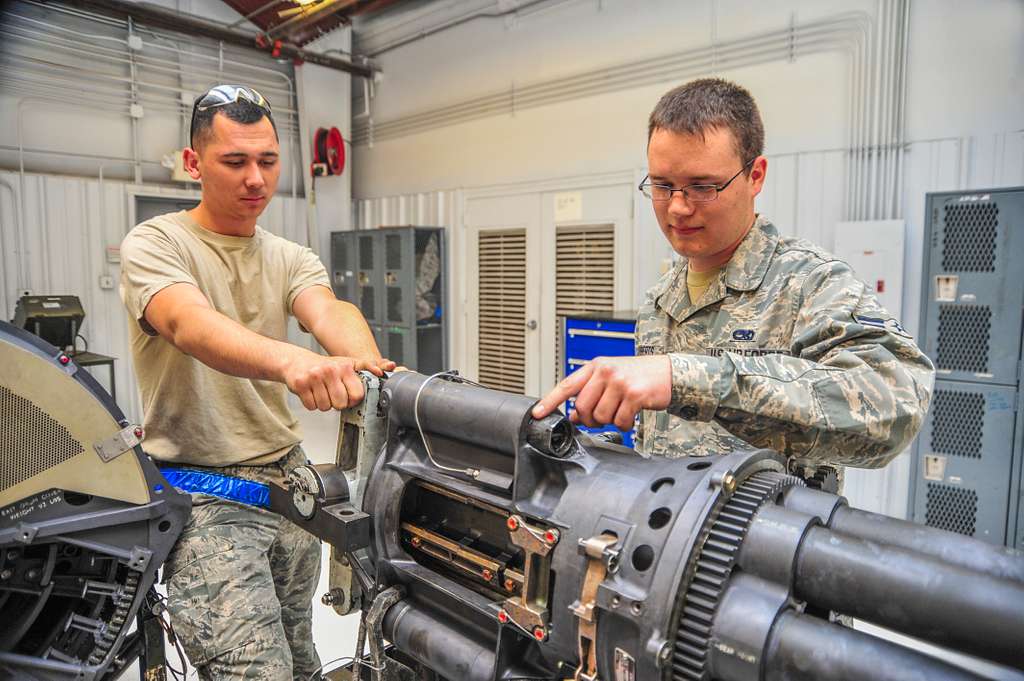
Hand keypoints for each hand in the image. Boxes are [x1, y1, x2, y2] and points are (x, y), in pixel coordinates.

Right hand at [283, 352, 393, 410]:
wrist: (296, 362)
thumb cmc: (325, 365)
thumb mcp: (348, 363)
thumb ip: (367, 367)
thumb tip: (385, 369)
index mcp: (345, 367)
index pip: (357, 395)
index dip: (352, 399)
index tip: (348, 395)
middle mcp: (330, 370)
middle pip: (341, 404)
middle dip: (337, 403)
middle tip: (332, 393)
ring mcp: (314, 377)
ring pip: (325, 407)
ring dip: (323, 403)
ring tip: (321, 391)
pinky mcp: (300, 385)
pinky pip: (311, 406)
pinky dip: (311, 403)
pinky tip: (311, 393)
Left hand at [532, 355, 671, 429]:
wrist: (669, 372)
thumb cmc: (640, 375)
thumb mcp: (612, 377)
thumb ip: (591, 392)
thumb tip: (573, 414)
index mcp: (596, 366)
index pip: (567, 385)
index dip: (550, 401)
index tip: (537, 414)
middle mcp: (606, 371)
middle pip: (582, 407)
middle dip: (589, 420)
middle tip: (601, 419)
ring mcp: (620, 382)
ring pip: (600, 416)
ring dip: (610, 422)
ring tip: (620, 412)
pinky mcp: (634, 394)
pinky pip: (620, 421)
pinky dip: (625, 424)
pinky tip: (632, 415)